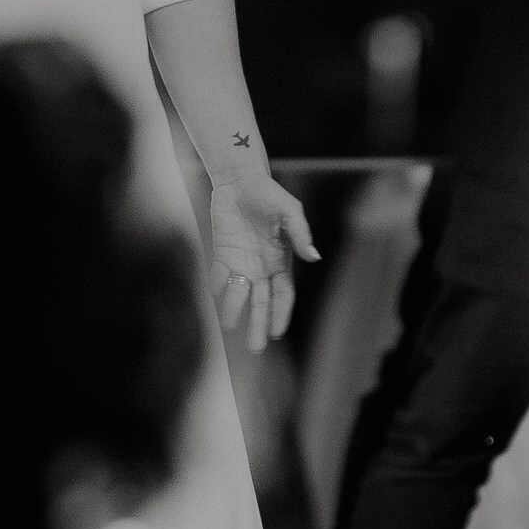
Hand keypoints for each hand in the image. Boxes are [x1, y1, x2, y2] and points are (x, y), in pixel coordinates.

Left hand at [208, 175, 317, 352]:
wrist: (240, 180)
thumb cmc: (269, 194)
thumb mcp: (290, 210)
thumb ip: (300, 233)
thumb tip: (314, 256)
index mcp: (281, 261)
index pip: (282, 296)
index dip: (279, 314)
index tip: (276, 334)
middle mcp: (261, 268)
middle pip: (260, 303)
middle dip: (258, 325)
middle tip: (255, 349)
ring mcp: (240, 262)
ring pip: (238, 294)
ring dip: (234, 311)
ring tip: (229, 327)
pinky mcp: (221, 253)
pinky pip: (218, 276)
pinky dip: (216, 288)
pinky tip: (214, 300)